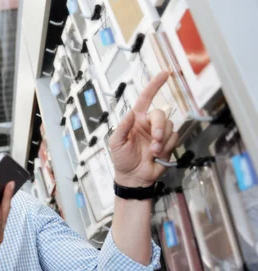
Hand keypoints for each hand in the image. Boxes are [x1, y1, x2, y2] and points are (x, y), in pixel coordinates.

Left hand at [109, 71, 178, 187]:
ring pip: (170, 126)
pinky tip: (158, 154)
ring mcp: (159, 133)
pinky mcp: (168, 143)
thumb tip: (130, 112)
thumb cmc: (122, 159)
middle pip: (161, 114)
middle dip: (159, 126)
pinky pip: (174, 137)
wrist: (133, 177)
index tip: (165, 74)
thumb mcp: (116, 143)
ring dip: (162, 140)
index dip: (154, 86)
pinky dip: (167, 145)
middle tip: (154, 140)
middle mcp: (148, 123)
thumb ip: (122, 127)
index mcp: (135, 120)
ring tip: (152, 151)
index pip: (145, 98)